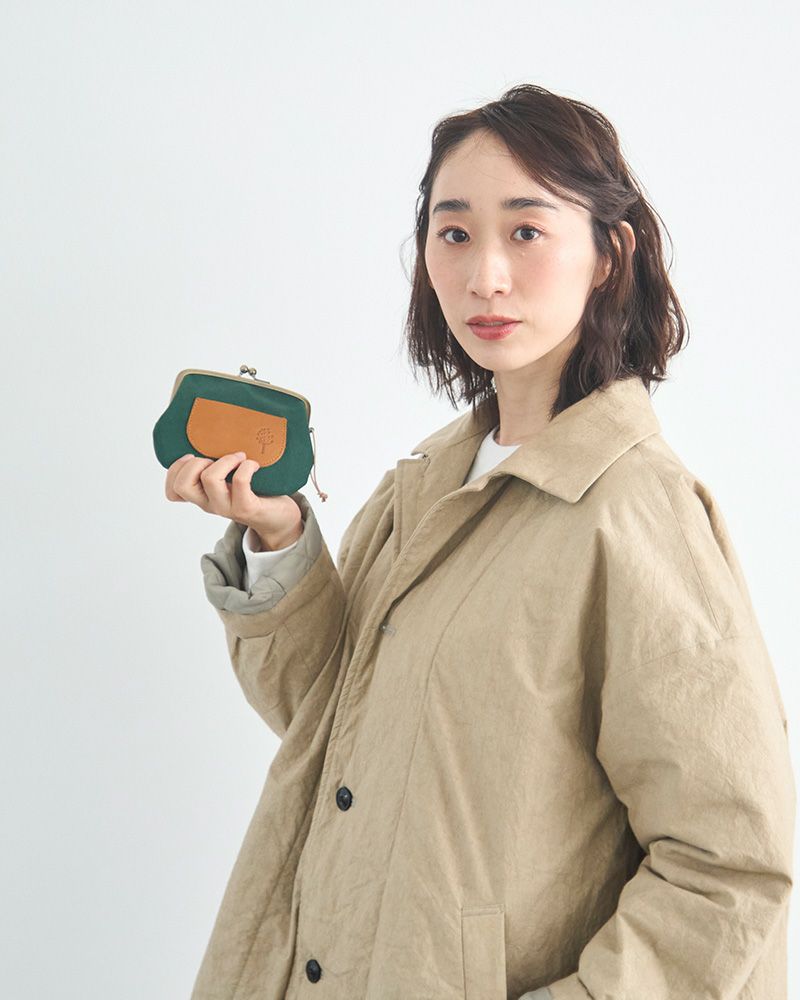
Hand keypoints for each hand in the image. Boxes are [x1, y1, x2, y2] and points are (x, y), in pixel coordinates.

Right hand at [165, 452, 302, 547]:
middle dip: (195, 463)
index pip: (173, 492)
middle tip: (215, 458)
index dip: (174, 471)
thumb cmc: (255, 493)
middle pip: (183, 485)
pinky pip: (239, 481)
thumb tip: (213, 430)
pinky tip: (254, 465)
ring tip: (239, 458)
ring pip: (210, 479)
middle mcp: (210, 504)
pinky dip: (246, 466)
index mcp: (203, 496)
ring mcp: (227, 507)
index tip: (191, 455)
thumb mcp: (229, 480)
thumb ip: (218, 466)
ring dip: (225, 460)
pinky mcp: (246, 507)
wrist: (279, 518)